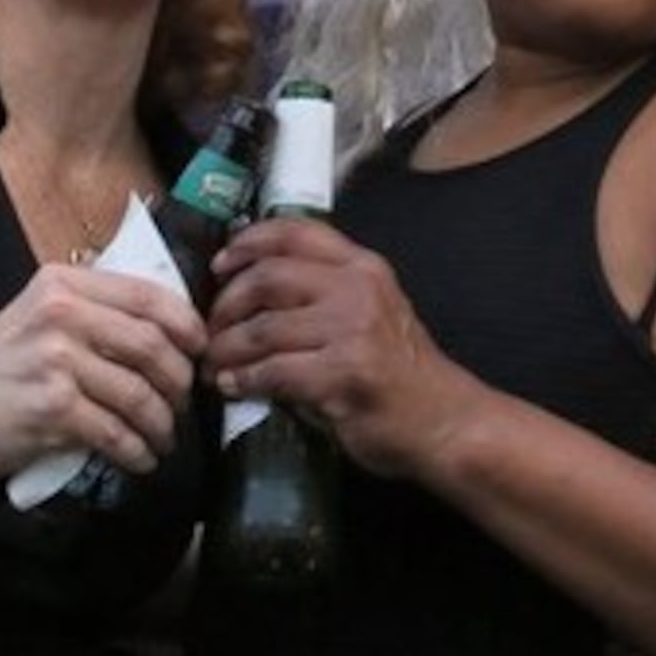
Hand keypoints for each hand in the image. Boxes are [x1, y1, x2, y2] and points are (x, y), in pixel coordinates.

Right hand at [0, 263, 204, 499]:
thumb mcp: (34, 320)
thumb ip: (90, 314)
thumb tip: (167, 329)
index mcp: (59, 285)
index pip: (148, 295)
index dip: (188, 326)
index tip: (201, 351)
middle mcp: (59, 315)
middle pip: (154, 345)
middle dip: (180, 382)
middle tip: (181, 404)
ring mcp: (55, 361)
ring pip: (141, 394)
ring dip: (162, 424)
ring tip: (162, 438)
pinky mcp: (53, 408)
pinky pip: (118, 433)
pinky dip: (138, 452)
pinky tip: (141, 459)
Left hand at [205, 219, 475, 480]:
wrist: (445, 422)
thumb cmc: (402, 373)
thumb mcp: (373, 312)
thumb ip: (325, 293)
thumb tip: (250, 290)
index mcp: (363, 267)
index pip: (294, 232)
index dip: (248, 242)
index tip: (221, 263)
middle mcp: (357, 289)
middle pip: (267, 278)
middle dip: (227, 304)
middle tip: (211, 328)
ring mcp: (352, 331)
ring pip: (262, 328)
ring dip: (226, 348)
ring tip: (213, 363)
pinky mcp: (342, 375)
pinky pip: (273, 371)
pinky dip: (244, 380)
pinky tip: (233, 387)